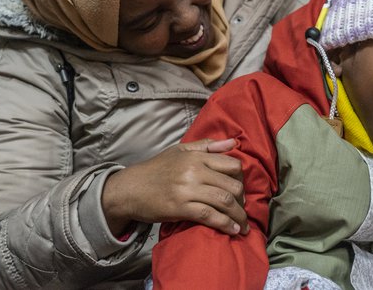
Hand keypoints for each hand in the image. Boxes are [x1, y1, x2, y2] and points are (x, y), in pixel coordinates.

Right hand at [101, 138, 247, 236]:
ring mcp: (187, 189)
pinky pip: (210, 216)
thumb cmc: (156, 169)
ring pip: (224, 201)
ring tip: (243, 224)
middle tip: (243, 208)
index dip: (241, 179)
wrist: (130, 188)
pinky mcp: (180, 208)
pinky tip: (233, 230)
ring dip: (239, 215)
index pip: (232, 165)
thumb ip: (207, 146)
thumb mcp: (180, 151)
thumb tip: (233, 142)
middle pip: (232, 185)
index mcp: (196, 156)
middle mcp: (194, 171)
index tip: (241, 189)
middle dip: (242, 200)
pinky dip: (225, 224)